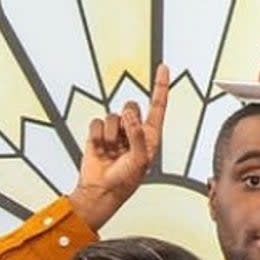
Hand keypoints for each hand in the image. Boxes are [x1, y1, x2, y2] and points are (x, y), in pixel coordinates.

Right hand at [68, 64, 169, 230]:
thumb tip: (129, 115)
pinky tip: (100, 150)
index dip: (160, 86)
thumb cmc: (125, 181)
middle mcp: (134, 131)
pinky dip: (97, 137)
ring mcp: (116, 132)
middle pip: (131, 105)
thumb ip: (138, 136)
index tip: (163, 67)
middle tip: (123, 141)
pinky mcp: (99, 134)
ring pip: (112, 115)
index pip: (157, 106)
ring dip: (111, 135)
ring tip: (111, 152)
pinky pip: (97, 122)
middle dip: (127, 120)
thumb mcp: (140, 161)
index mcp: (150, 136)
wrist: (100, 191)